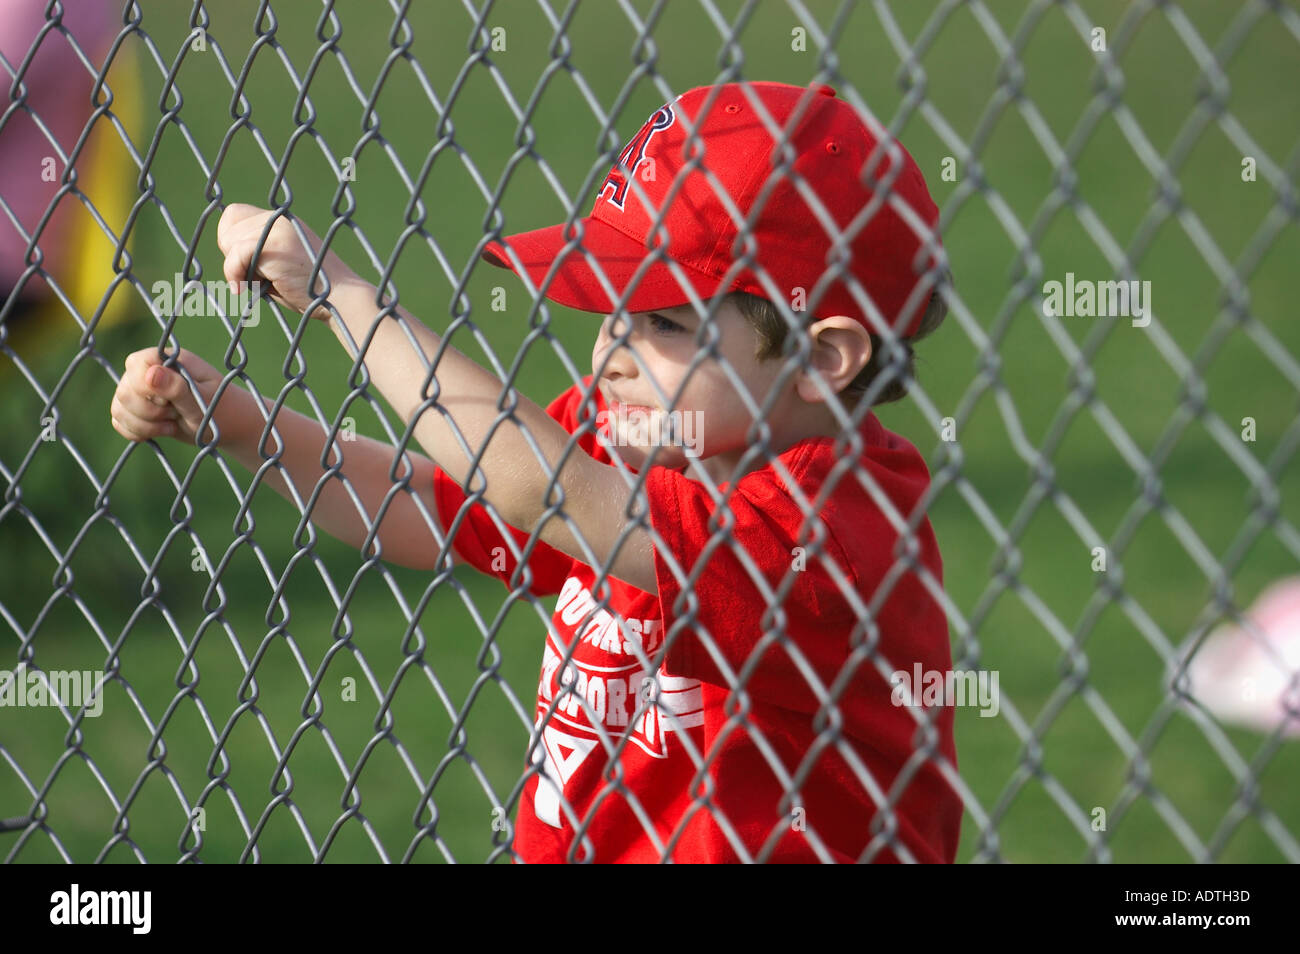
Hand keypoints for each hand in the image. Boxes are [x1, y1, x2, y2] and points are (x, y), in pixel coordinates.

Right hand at [110, 347, 224, 444]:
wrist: (227, 426)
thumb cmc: (220, 409)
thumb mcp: (203, 401)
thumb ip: (178, 388)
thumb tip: (151, 373)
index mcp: (169, 360)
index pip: (136, 363)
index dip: (146, 387)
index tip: (170, 401)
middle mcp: (150, 372)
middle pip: (124, 391)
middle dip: (149, 411)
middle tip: (176, 414)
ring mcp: (141, 391)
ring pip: (119, 407)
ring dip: (145, 425)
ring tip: (172, 425)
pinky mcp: (137, 409)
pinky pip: (119, 421)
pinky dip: (137, 432)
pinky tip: (162, 431)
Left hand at [216, 203, 360, 320]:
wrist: (340, 299)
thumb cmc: (312, 291)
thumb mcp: (279, 264)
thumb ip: (256, 252)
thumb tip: (226, 251)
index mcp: (281, 219)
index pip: (234, 215)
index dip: (231, 240)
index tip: (246, 266)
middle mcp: (278, 217)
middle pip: (227, 226)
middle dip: (232, 256)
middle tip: (254, 277)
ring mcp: (277, 228)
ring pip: (229, 241)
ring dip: (235, 268)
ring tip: (258, 284)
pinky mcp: (275, 244)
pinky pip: (236, 254)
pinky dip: (234, 274)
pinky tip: (245, 290)